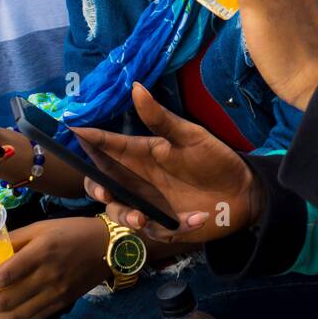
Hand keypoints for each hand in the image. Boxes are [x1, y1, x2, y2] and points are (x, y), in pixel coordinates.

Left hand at [0, 217, 110, 318]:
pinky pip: (29, 318)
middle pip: (6, 300)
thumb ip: (12, 239)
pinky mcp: (60, 304)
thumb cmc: (72, 231)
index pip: (4, 274)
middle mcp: (48, 277)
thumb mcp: (41, 227)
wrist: (108, 247)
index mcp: (41, 252)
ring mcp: (55, 294)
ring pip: (15, 316)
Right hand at [72, 83, 262, 243]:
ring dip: (127, 216)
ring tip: (141, 218)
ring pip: (122, 213)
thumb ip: (161, 119)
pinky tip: (198, 218)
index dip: (89, 140)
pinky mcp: (166, 226)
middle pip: (104, 184)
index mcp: (141, 154)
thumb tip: (136, 87)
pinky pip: (159, 230)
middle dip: (97, 188)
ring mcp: (150, 204)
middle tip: (104, 192)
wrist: (244, 191)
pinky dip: (177, 226)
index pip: (107, 146)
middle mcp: (139, 180)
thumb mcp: (190, 136)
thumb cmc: (215, 159)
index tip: (73, 132)